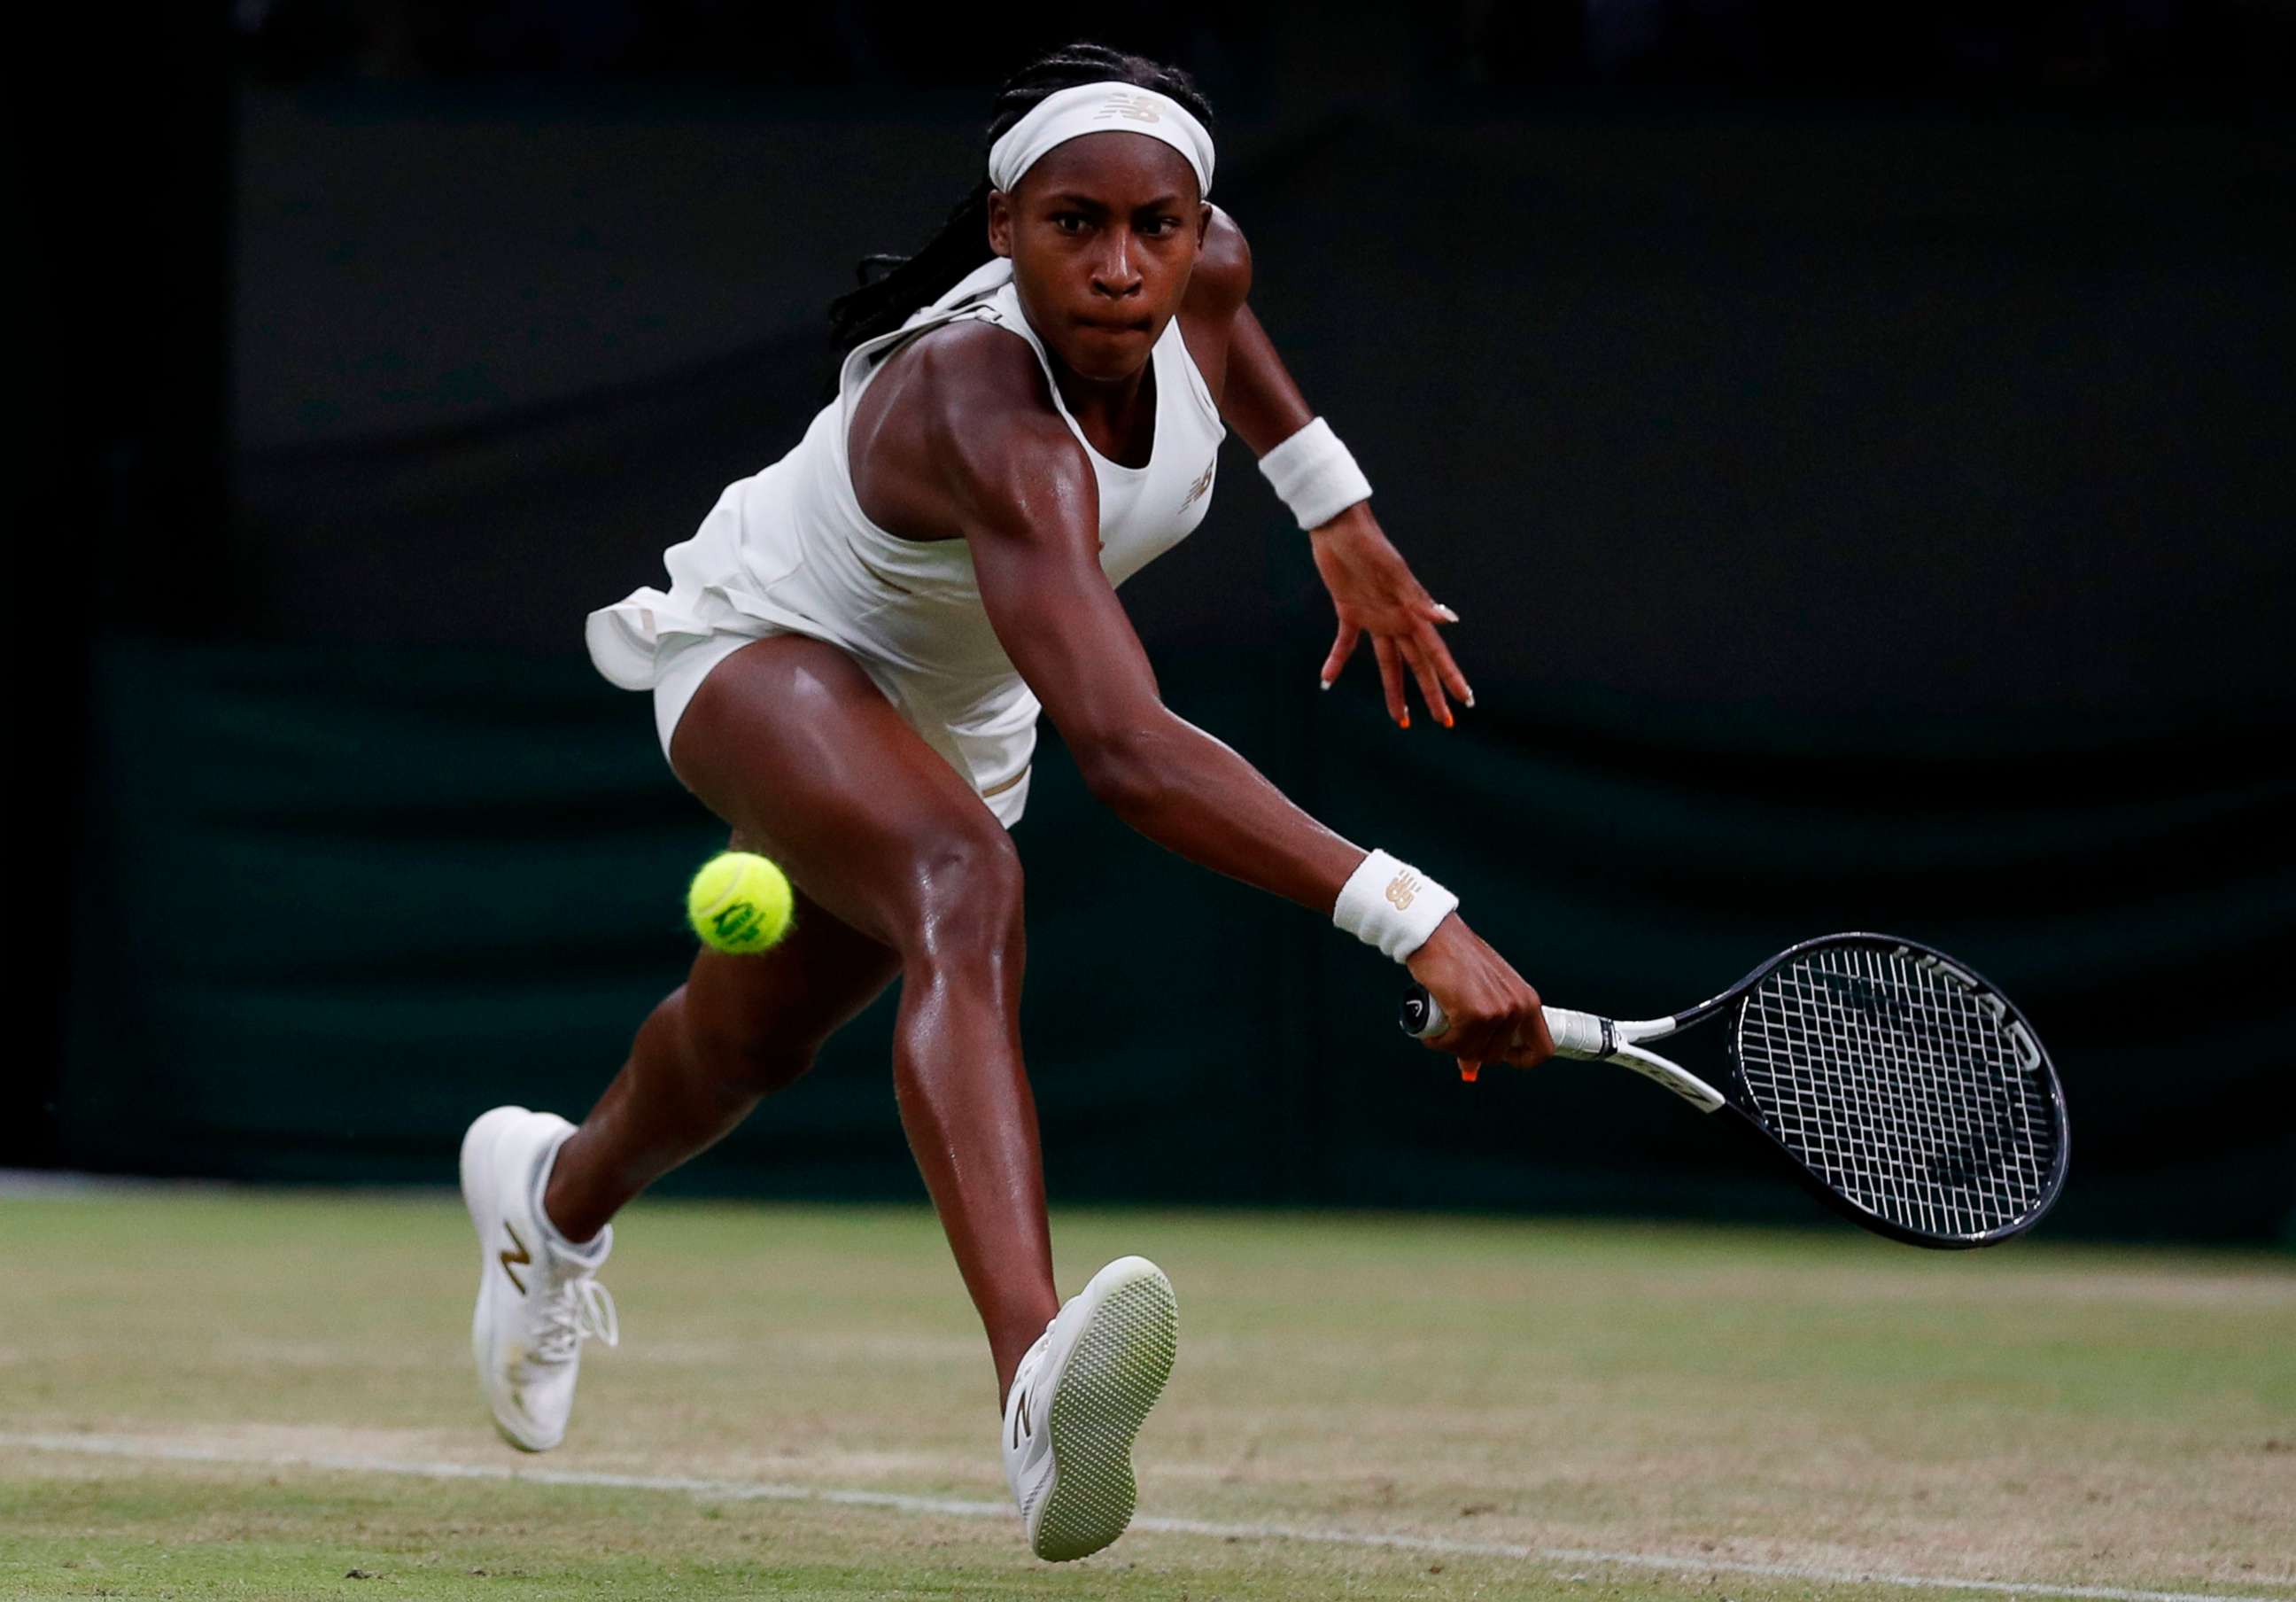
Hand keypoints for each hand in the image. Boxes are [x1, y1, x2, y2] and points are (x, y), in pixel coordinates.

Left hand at [1308, 503, 1473, 728]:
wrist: (1339, 527)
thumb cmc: (1371, 545)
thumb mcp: (1395, 574)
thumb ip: (1419, 600)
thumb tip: (1450, 620)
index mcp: (1411, 614)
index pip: (1436, 654)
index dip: (1450, 678)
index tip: (1465, 702)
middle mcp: (1397, 619)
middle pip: (1417, 665)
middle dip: (1430, 694)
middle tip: (1443, 723)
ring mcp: (1375, 616)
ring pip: (1388, 662)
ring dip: (1394, 690)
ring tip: (1398, 720)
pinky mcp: (1349, 610)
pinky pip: (1345, 643)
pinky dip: (1337, 661)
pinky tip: (1326, 682)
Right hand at [1403, 913, 1552, 1081]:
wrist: (1436, 937)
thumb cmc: (1458, 957)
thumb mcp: (1487, 990)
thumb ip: (1490, 1024)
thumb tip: (1472, 1064)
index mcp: (1527, 1000)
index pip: (1542, 1049)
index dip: (1521, 1060)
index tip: (1502, 1057)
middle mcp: (1517, 1007)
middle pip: (1497, 1056)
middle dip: (1472, 1051)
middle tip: (1457, 1034)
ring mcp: (1496, 1012)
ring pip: (1472, 1053)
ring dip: (1451, 1045)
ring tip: (1442, 1025)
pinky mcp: (1472, 1015)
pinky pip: (1453, 1045)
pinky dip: (1437, 1041)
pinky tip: (1432, 1026)